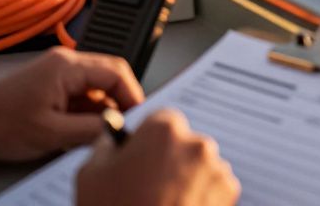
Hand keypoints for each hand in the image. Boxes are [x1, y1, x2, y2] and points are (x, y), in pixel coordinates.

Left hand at [0, 47, 142, 162]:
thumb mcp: (52, 133)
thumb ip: (92, 129)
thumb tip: (121, 126)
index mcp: (66, 65)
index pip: (117, 71)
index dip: (133, 95)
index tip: (139, 117)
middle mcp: (65, 62)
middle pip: (110, 76)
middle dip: (120, 102)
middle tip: (125, 126)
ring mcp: (58, 72)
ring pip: (97, 88)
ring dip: (102, 110)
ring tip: (98, 134)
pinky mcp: (52, 84)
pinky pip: (82, 95)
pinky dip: (88, 113)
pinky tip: (82, 131)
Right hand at [77, 109, 240, 205]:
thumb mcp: (91, 174)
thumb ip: (105, 146)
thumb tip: (113, 140)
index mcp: (164, 130)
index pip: (160, 121)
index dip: (148, 140)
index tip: (141, 155)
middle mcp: (197, 144)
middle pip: (183, 144)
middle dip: (168, 160)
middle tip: (148, 186)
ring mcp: (217, 171)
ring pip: (199, 167)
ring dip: (186, 179)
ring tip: (162, 203)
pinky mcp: (229, 195)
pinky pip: (212, 189)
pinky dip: (200, 198)